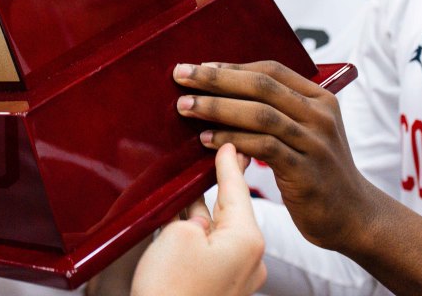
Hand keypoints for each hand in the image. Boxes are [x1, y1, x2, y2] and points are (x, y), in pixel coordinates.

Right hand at [131, 144, 265, 295]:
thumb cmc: (171, 289)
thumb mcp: (178, 233)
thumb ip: (192, 211)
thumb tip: (196, 211)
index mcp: (247, 239)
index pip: (237, 189)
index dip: (229, 163)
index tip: (229, 141)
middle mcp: (251, 259)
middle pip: (231, 210)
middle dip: (218, 185)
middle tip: (218, 155)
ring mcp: (237, 278)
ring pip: (219, 232)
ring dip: (205, 211)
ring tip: (194, 187)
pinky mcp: (220, 290)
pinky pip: (213, 252)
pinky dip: (200, 235)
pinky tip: (185, 224)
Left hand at [173, 61, 374, 251]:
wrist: (354, 217)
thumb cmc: (317, 172)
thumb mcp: (305, 132)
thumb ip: (277, 110)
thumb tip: (222, 91)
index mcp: (320, 98)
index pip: (271, 70)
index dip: (231, 67)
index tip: (198, 67)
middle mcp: (320, 115)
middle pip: (261, 86)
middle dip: (216, 79)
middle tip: (181, 76)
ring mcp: (315, 143)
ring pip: (260, 114)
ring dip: (217, 108)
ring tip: (186, 107)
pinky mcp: (306, 171)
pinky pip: (263, 146)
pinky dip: (232, 139)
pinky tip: (206, 140)